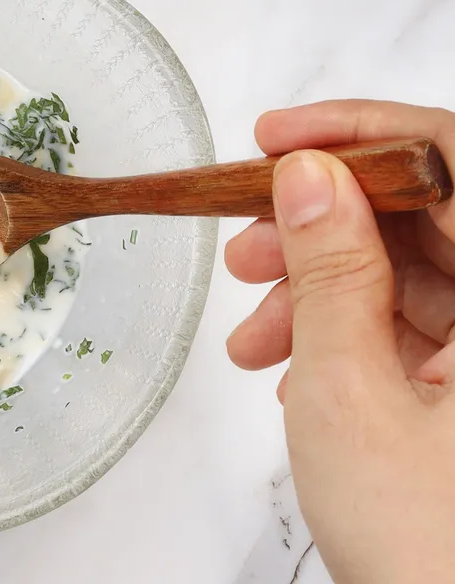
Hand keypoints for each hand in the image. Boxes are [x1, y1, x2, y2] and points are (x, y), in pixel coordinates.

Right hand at [226, 100, 454, 582]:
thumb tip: (307, 177)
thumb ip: (330, 273)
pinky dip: (343, 331)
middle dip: (322, 223)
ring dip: (319, 288)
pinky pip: (409, 323)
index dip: (365, 133)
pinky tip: (289, 363)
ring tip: (251, 332)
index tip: (277, 137)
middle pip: (429, 216)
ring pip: (410, 272)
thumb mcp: (349, 396)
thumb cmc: (425, 552)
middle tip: (245, 245)